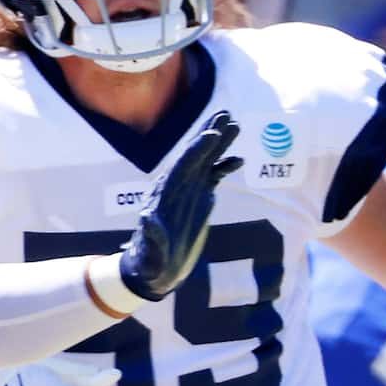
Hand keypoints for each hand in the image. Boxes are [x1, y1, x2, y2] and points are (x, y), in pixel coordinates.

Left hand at [108, 111, 242, 302]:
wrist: (155, 271)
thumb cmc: (150, 263)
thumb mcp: (150, 254)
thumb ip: (151, 237)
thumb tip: (146, 218)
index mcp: (165, 195)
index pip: (182, 167)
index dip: (195, 150)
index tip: (211, 135)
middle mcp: (177, 187)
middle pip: (194, 154)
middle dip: (209, 134)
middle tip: (225, 113)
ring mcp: (189, 191)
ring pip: (205, 160)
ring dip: (219, 142)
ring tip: (235, 123)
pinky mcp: (199, 199)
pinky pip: (213, 176)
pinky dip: (224, 165)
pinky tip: (238, 158)